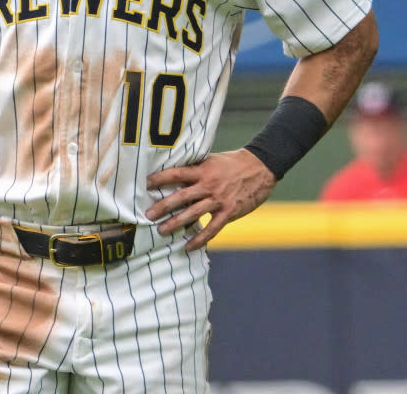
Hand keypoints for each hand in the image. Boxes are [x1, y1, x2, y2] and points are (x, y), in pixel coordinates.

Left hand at [145, 149, 276, 250]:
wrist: (261, 168)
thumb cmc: (233, 163)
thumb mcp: (212, 160)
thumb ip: (196, 169)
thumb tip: (175, 174)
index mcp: (202, 170)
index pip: (176, 174)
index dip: (160, 178)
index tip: (145, 184)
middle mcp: (208, 185)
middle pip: (181, 196)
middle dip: (163, 206)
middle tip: (148, 215)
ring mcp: (218, 200)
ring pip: (193, 214)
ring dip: (176, 224)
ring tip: (161, 231)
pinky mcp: (229, 212)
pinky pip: (211, 229)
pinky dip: (199, 239)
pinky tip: (188, 247)